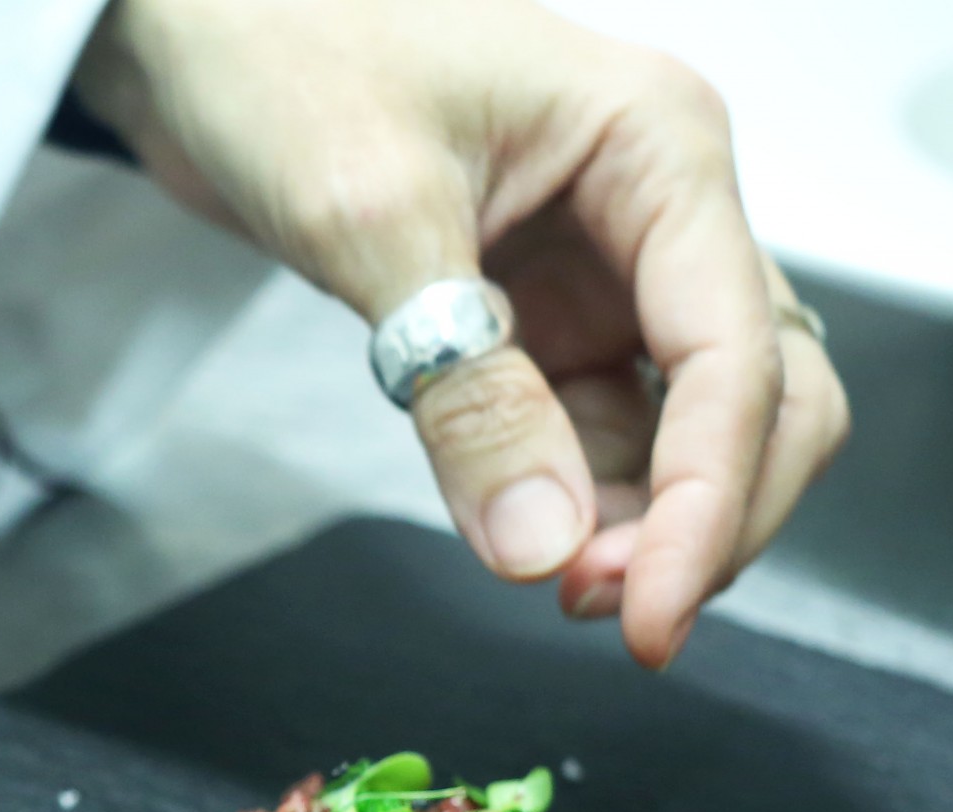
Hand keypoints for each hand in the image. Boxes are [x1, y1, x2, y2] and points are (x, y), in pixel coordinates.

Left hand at [74, 0, 848, 667]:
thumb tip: (540, 548)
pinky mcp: (537, 316)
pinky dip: (577, 497)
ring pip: (682, 427)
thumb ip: (465, 389)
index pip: (737, 353)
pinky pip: (593, 428)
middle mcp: (655, 210)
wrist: (193, 29)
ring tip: (552, 585)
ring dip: (640, 521)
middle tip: (606, 613)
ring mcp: (602, 269)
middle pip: (759, 396)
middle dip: (703, 515)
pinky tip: (527, 539)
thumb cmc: (284, 51)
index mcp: (658, 149)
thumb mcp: (373, 218)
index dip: (711, 500)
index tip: (648, 613)